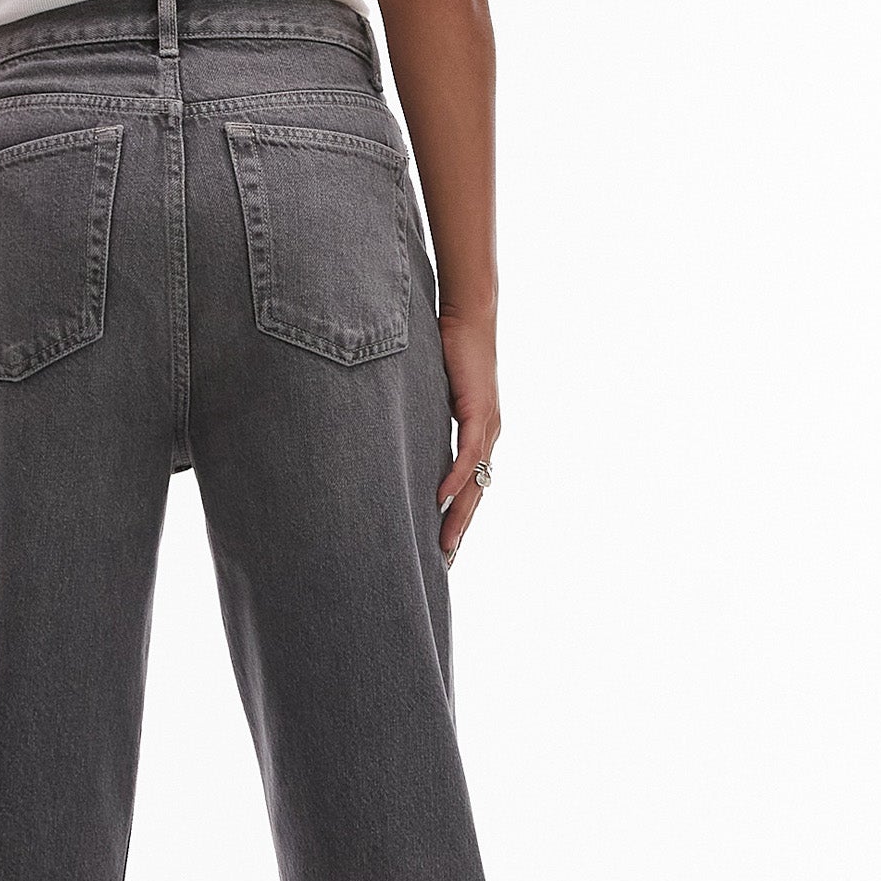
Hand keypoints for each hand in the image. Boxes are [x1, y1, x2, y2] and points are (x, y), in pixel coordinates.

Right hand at [436, 310, 499, 568]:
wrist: (468, 316)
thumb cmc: (447, 349)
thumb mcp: (429, 394)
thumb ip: (417, 418)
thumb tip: (392, 436)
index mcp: (477, 435)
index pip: (468, 486)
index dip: (456, 516)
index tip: (441, 546)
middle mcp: (488, 436)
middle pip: (475, 494)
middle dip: (459, 528)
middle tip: (444, 563)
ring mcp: (488, 426)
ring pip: (475, 482)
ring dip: (459, 514)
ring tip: (444, 545)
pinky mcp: (481, 412)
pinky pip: (469, 455)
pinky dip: (456, 478)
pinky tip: (441, 499)